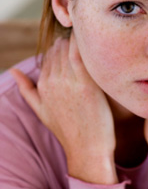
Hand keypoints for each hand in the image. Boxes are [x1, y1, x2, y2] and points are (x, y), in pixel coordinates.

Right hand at [10, 32, 117, 183]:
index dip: (63, 48)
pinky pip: (80, 55)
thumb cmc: (67, 130)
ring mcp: (68, 82)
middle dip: (70, 42)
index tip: (75, 47)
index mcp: (42, 85)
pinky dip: (83, 44)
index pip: (49, 55)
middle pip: (59, 49)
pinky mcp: (85, 84)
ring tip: (91, 39)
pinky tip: (92, 40)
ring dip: (78, 40)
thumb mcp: (41, 110)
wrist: (87, 149)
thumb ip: (26, 89)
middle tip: (86, 40)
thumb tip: (13, 71)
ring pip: (69, 49)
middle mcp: (52, 81)